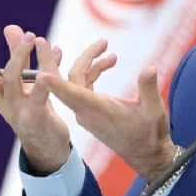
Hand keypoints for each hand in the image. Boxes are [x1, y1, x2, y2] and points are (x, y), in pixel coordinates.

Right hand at [0, 24, 68, 173]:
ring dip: (19, 57)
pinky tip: (45, 70)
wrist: (48, 144)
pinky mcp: (35, 119)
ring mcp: (16, 111)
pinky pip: (37, 98)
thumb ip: (20, 56)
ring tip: (31, 37)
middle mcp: (2, 101)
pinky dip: (42, 83)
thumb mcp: (25, 80)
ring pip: (12, 81)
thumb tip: (11, 27)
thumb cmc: (35, 108)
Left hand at [39, 53, 175, 183]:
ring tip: (106, 46)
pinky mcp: (90, 110)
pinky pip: (83, 86)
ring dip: (88, 62)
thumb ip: (148, 88)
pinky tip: (108, 62)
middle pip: (69, 80)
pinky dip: (92, 71)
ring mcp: (87, 111)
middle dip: (66, 59)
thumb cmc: (150, 134)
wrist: (146, 154)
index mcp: (99, 111)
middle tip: (62, 41)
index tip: (41, 73)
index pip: (73, 95)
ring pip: (76, 81)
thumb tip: (150, 68)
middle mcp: (87, 111)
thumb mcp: (154, 111)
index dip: (56, 85)